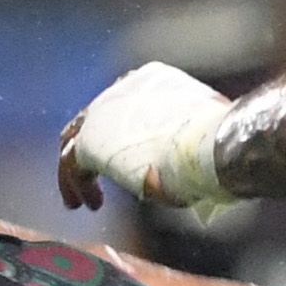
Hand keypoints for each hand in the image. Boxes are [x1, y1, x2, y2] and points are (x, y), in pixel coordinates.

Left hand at [57, 61, 233, 212]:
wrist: (205, 144)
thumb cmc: (213, 145)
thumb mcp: (194, 136)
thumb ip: (177, 144)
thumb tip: (177, 166)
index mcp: (150, 81)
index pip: (125, 103)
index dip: (119, 131)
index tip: (125, 157)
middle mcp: (123, 90)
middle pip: (93, 118)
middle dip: (89, 147)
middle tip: (93, 174)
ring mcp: (103, 111)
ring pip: (76, 140)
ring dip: (78, 171)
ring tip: (85, 200)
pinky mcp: (89, 139)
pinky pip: (72, 163)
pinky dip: (75, 185)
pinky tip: (87, 204)